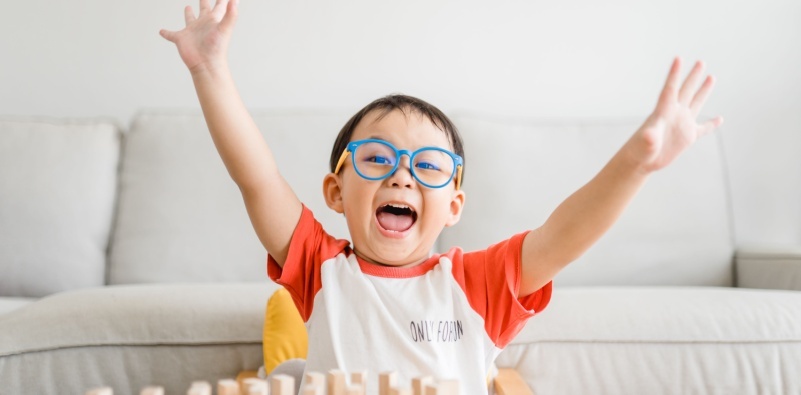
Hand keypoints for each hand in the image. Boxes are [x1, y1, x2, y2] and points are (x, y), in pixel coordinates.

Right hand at [159, 0, 237, 74]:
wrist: (206, 65)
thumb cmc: (217, 49)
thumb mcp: (224, 29)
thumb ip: (231, 14)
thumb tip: (234, 0)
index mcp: (213, 21)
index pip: (219, 6)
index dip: (221, 0)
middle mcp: (203, 24)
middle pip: (204, 10)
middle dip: (204, 2)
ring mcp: (192, 32)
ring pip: (189, 19)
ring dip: (188, 14)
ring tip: (187, 7)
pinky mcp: (181, 39)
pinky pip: (171, 35)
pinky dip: (166, 33)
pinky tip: (161, 31)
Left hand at [628, 57, 723, 172]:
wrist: (641, 162)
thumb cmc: (639, 151)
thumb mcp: (645, 144)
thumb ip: (649, 138)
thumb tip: (650, 136)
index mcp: (663, 112)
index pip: (670, 89)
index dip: (674, 74)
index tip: (678, 58)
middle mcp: (674, 114)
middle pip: (685, 91)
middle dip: (693, 76)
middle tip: (700, 61)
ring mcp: (682, 124)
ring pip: (696, 103)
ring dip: (703, 91)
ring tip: (711, 77)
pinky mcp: (687, 137)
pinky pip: (703, 128)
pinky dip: (712, 124)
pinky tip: (720, 119)